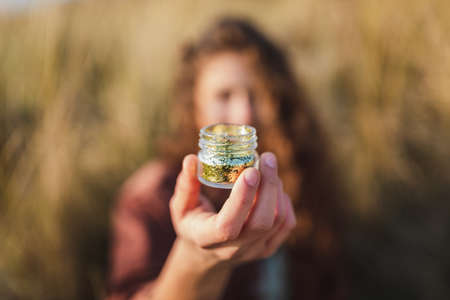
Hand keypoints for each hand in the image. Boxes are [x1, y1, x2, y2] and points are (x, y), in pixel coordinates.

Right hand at [169, 152, 296, 265]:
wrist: (207, 254)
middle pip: (261, 222)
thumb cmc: (193, 223)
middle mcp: (233, 251)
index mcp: (207, 239)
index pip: (228, 225)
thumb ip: (186, 185)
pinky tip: (273, 187)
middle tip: (267, 158)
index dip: (242, 199)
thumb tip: (191, 159)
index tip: (251, 170)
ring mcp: (253, 252)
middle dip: (268, 187)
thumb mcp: (181, 206)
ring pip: (277, 221)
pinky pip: (286, 224)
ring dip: (276, 189)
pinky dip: (284, 201)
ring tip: (268, 167)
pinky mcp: (268, 248)